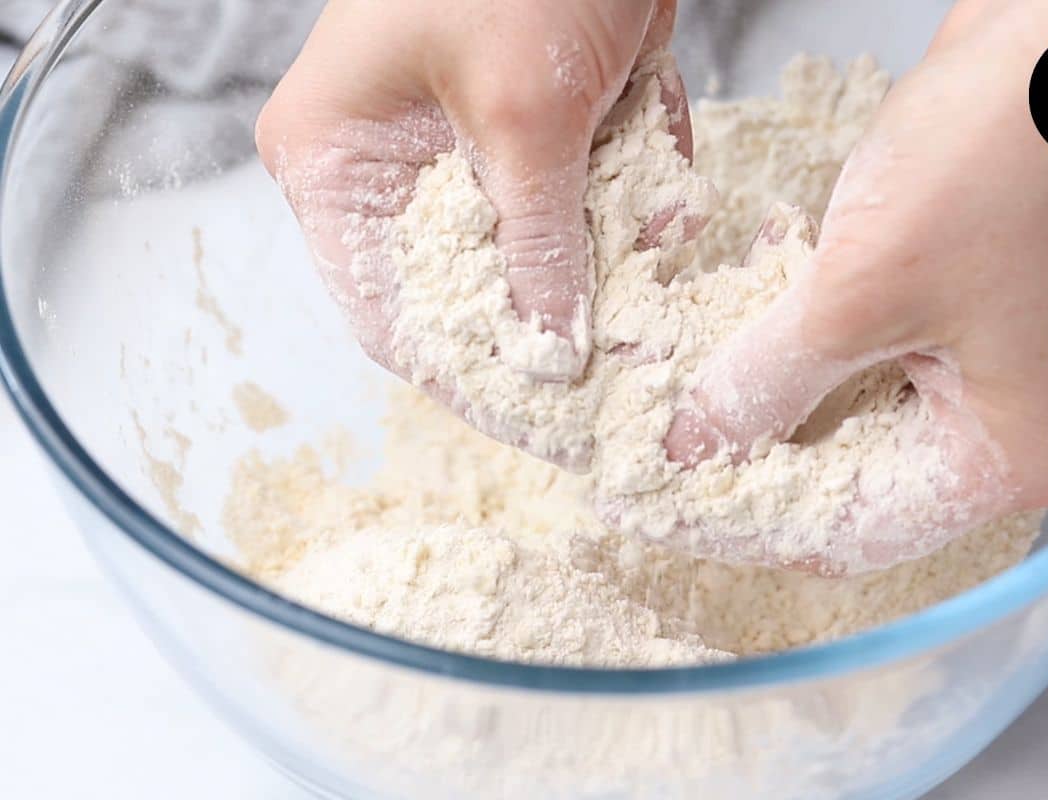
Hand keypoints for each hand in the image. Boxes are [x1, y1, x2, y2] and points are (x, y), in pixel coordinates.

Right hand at [256, 0, 689, 383]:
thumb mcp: (521, 114)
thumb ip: (535, 244)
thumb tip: (550, 356)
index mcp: (337, 162)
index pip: (394, 315)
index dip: (474, 379)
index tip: (551, 430)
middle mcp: (392, 162)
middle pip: (472, 289)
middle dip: (560, 326)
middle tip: (634, 381)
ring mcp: (469, 140)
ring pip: (537, 245)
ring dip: (609, 262)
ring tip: (669, 304)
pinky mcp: (536, 119)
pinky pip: (581, 190)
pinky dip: (634, 200)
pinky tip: (676, 210)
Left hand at [663, 0, 1047, 572]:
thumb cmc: (996, 160)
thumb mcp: (859, 291)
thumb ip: (768, 381)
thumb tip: (690, 446)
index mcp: (1004, 456)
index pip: (850, 533)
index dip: (743, 522)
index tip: (656, 507)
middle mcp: (999, 429)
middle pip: (847, 483)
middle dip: (748, 461)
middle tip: (655, 452)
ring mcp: (979, 370)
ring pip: (843, 418)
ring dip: (766, 401)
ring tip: (680, 398)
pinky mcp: (954, 316)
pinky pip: (859, 361)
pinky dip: (798, 350)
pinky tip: (744, 326)